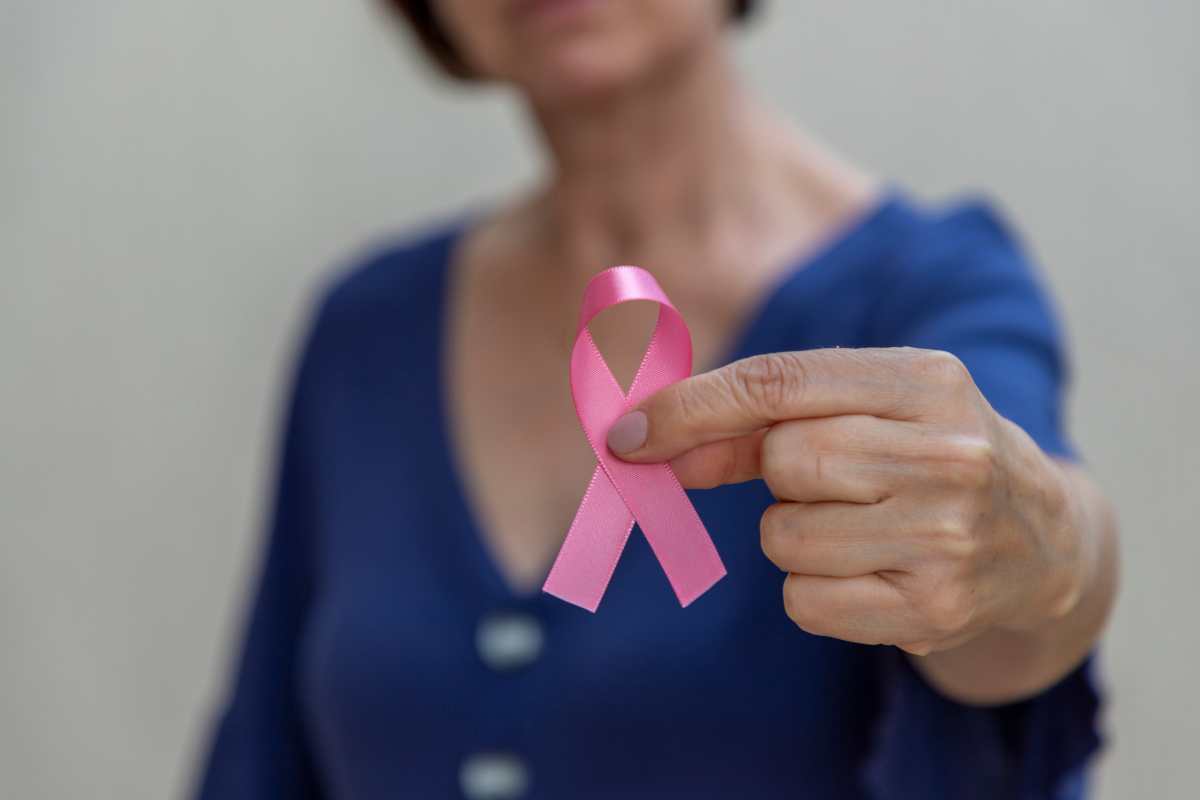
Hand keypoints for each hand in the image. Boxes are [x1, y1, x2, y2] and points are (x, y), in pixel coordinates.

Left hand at [607, 347, 1085, 655]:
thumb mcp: (867, 411)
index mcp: (930, 380)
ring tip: (861, 526)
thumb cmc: (923, 458)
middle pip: (785, 459)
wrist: (1039, 543)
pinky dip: (814, 589)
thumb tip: (647, 442)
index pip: (781, 381)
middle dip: (780, 473)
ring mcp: (947, 538)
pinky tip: (871, 572)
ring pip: (784, 536)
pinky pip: (803, 600)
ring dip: (795, 534)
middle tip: (826, 481)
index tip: (628, 435)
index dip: (692, 407)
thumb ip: (757, 420)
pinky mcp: (933, 611)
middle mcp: (950, 455)